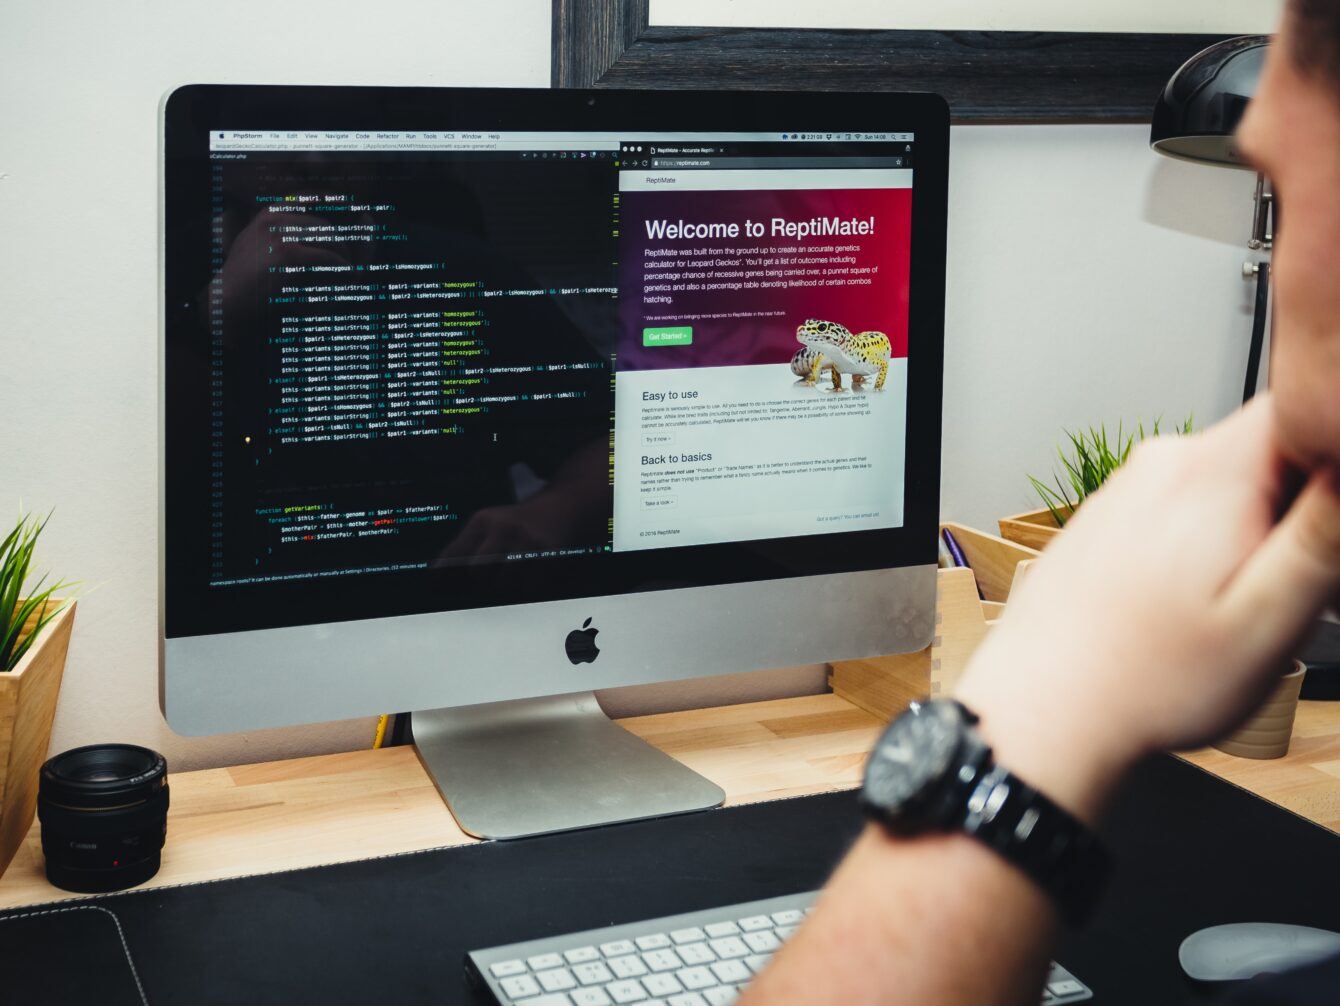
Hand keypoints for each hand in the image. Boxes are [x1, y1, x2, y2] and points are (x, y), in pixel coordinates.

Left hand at [955, 396, 1339, 822]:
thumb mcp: (1270, 617)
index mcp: (1208, 473)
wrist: (1040, 714)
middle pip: (1266, 450)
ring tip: (1224, 608)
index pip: (1303, 409)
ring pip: (1220, 485)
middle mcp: (1159, 466)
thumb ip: (1322, 534)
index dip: (1332, 458)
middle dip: (1294, 508)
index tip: (1325, 527)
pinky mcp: (1104, 521)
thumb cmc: (1148, 682)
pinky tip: (1181, 609)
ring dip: (1244, 534)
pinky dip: (1197, 548)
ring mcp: (1123, 491)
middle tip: (1284, 586)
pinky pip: (1174, 512)